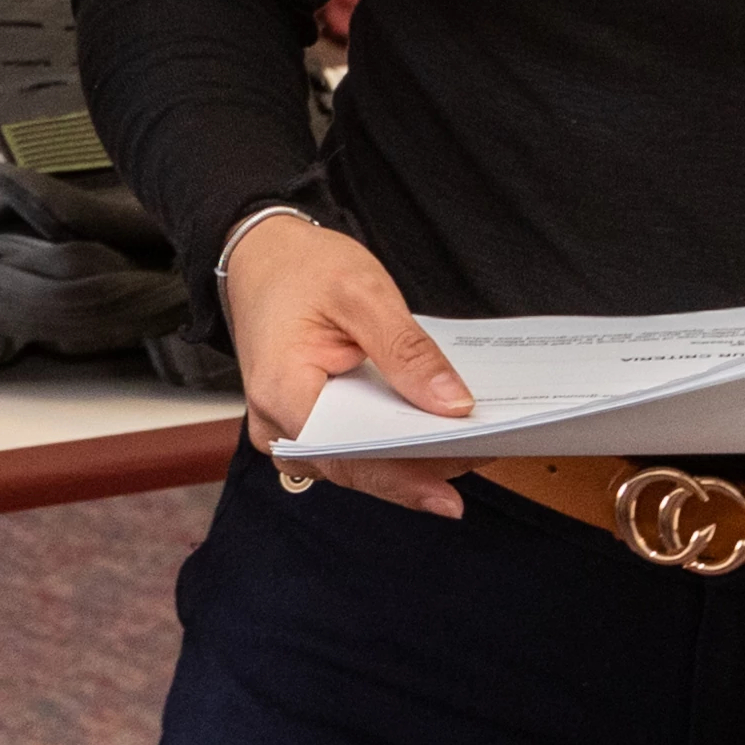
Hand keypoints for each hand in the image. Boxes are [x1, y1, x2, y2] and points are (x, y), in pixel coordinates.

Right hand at [223, 214, 477, 519]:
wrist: (261, 256)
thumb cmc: (301, 268)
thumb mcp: (362, 293)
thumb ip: (407, 351)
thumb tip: (454, 405)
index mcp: (281, 392)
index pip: (348, 455)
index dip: (404, 477)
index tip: (453, 488)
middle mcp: (276, 426)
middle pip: (357, 467)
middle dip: (420, 466)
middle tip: (482, 449)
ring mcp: (288, 432)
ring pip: (358, 465)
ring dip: (411, 458)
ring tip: (468, 441)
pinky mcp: (305, 428)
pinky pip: (353, 450)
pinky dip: (394, 443)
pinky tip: (433, 431)